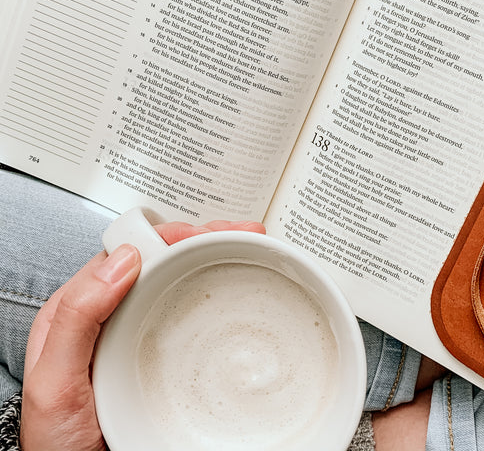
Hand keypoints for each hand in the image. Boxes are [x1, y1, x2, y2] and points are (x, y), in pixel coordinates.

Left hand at [20, 219, 264, 450]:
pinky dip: (222, 295)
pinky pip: (197, 316)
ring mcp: (144, 334)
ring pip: (184, 281)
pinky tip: (241, 290)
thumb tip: (123, 260)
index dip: (170, 235)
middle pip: (164, 259)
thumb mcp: (54, 383)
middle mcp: (114, 314)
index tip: (204, 234)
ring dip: (218, 258)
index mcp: (80, 309)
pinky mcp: (169, 356)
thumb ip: (76, 319)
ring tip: (248, 249)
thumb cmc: (61, 445)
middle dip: (205, 238)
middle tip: (241, 234)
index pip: (130, 252)